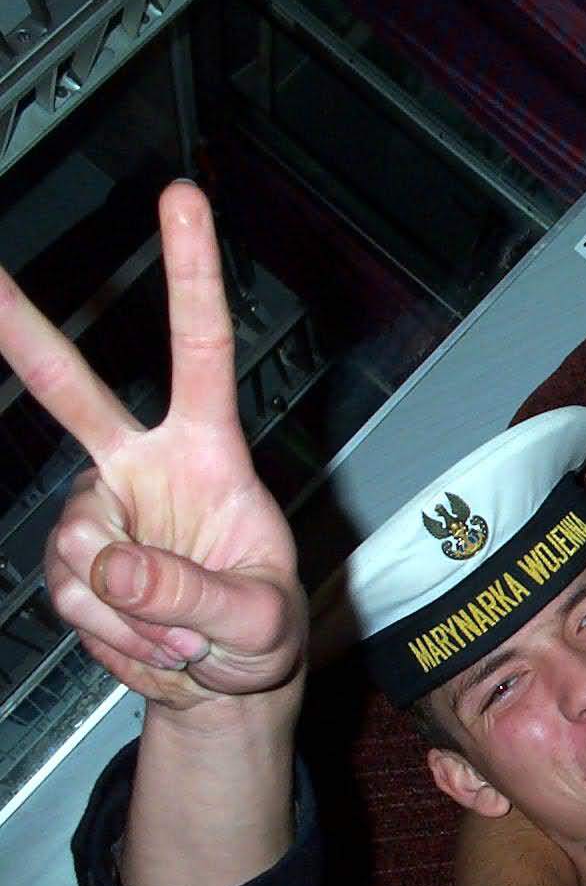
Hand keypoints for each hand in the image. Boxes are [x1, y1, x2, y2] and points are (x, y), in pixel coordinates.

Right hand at [1, 183, 304, 711]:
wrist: (222, 686)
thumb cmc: (261, 635)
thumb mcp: (259, 621)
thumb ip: (195, 592)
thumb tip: (112, 562)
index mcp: (210, 453)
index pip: (202, 349)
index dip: (190, 273)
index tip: (180, 198)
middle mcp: (144, 467)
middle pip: (71, 389)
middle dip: (19, 329)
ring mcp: (101, 513)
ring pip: (77, 542)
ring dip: (130, 604)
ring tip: (179, 626)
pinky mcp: (72, 563)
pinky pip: (72, 593)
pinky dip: (113, 629)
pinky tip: (148, 634)